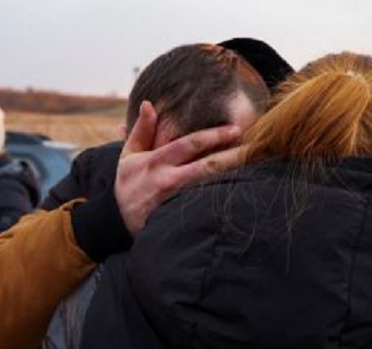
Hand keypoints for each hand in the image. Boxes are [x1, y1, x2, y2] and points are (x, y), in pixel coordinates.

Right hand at [115, 100, 243, 233]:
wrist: (118, 221)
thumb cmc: (129, 184)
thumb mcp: (128, 155)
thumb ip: (141, 130)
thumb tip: (148, 104)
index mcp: (155, 161)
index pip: (189, 144)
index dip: (213, 136)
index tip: (235, 129)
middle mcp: (166, 180)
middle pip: (206, 166)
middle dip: (232, 156)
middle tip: (254, 147)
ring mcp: (174, 201)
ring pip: (208, 187)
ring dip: (232, 177)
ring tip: (254, 167)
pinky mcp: (178, 219)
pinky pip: (203, 206)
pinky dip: (221, 197)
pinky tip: (240, 191)